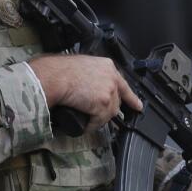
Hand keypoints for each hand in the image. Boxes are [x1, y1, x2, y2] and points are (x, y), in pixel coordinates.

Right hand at [28, 54, 142, 130]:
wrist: (54, 77)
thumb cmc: (57, 70)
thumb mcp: (79, 65)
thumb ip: (89, 74)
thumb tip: (85, 85)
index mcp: (106, 66)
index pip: (122, 84)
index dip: (130, 97)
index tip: (137, 106)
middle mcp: (112, 78)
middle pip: (116, 100)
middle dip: (107, 109)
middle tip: (99, 114)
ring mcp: (109, 91)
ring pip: (109, 113)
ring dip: (97, 118)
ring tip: (84, 117)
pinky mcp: (103, 105)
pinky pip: (99, 121)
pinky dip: (90, 125)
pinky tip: (84, 124)